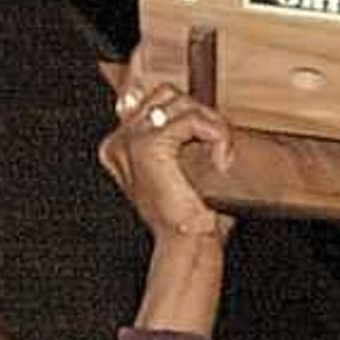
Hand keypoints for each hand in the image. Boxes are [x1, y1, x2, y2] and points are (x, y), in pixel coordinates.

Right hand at [97, 78, 238, 245]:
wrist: (188, 243)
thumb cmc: (191, 215)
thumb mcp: (185, 168)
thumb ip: (183, 135)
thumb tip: (203, 107)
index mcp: (121, 146)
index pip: (157, 100)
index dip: (190, 113)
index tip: (211, 139)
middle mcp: (119, 141)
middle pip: (168, 95)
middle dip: (201, 116)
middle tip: (218, 149)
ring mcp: (129, 141)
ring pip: (181, 103)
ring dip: (212, 126)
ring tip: (219, 156)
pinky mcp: (146, 146)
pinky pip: (192, 119)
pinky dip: (217, 135)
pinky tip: (221, 161)